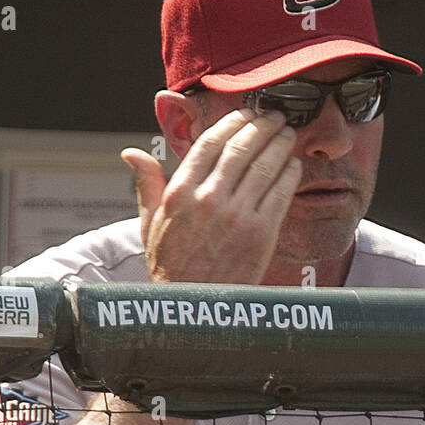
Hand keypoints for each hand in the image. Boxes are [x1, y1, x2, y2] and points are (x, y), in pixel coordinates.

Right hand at [121, 109, 302, 285]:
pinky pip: (280, 194)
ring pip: (264, 166)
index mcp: (180, 192)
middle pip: (241, 148)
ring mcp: (237, 216)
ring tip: (287, 134)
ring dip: (279, 144)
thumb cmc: (171, 267)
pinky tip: (292, 164)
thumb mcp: (150, 224)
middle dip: (262, 126)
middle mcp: (208, 199)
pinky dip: (288, 174)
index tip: (246, 114)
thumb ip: (147, 184)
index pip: (209, 143)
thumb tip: (131, 153)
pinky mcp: (261, 234)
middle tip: (275, 117)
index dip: (232, 122)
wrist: (194, 310)